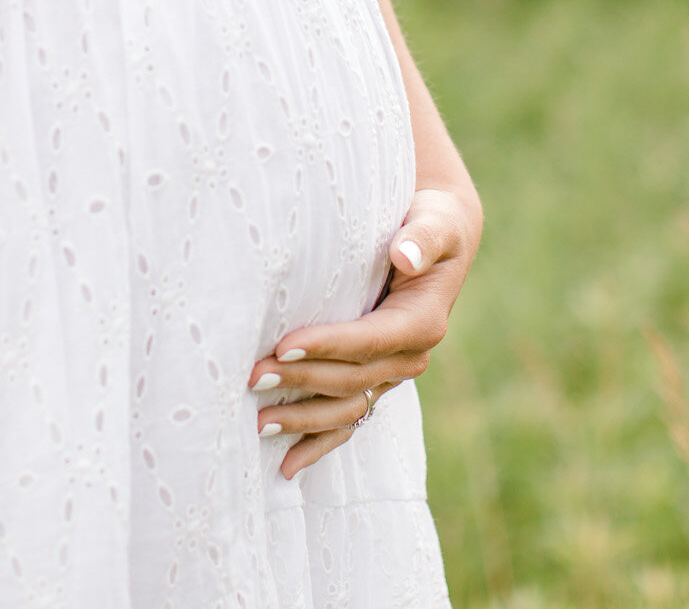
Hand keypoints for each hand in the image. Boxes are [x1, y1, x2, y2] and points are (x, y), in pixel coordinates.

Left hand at [246, 185, 482, 479]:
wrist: (436, 240)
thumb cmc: (430, 223)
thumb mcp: (435, 222)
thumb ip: (421, 238)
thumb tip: (403, 255)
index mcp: (423, 322)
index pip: (370, 341)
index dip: (328, 345)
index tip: (284, 344)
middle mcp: (409, 357)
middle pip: (351, 378)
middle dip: (301, 380)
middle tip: (252, 375)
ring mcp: (391, 374)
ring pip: (346, 407)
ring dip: (303, 418)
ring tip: (258, 421)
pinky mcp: (374, 381)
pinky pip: (347, 422)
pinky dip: (318, 445)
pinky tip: (285, 466)